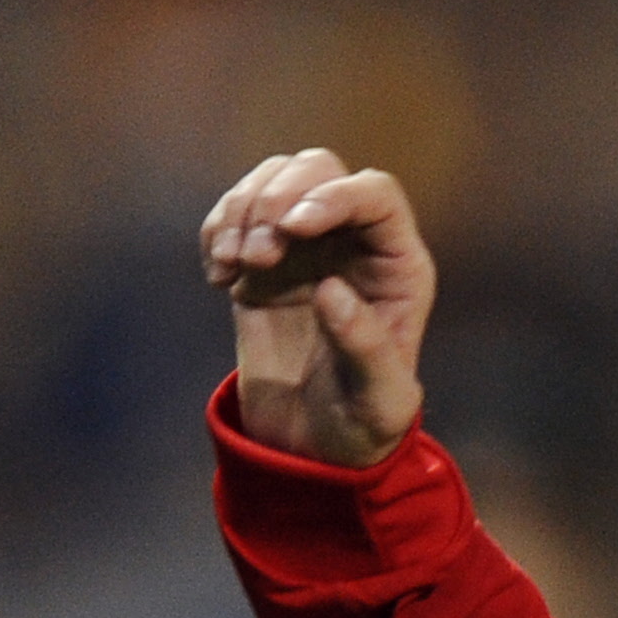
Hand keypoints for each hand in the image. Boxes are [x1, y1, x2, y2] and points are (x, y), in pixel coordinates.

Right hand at [200, 148, 434, 466]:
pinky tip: (219, 277)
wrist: (313, 447)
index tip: (292, 227)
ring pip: (273, 180)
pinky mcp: (262, 260)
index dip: (333, 196)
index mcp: (399, 267)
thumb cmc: (362, 428)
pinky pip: (236, 213)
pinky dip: (218, 230)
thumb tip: (331, 290)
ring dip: (242, 211)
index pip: (375, 195)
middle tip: (256, 257)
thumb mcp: (379, 402)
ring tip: (232, 268)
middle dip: (277, 198)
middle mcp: (355, 243)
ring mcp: (306, 246)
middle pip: (317, 169)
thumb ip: (365, 348)